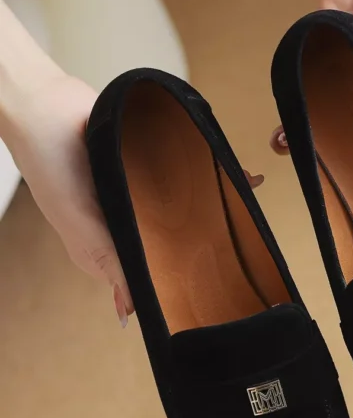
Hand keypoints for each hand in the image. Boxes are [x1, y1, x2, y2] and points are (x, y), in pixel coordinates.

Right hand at [5, 73, 263, 327]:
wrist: (45, 103)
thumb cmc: (51, 169)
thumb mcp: (82, 228)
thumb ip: (112, 266)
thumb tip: (129, 314)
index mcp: (111, 248)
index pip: (154, 271)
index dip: (181, 276)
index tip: (213, 280)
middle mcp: (128, 224)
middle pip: (172, 240)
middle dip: (203, 240)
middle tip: (239, 240)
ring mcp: (138, 196)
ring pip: (179, 209)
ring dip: (209, 206)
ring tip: (242, 204)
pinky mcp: (145, 167)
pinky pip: (180, 176)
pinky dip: (204, 175)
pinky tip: (236, 175)